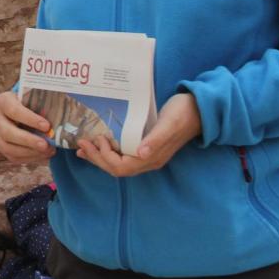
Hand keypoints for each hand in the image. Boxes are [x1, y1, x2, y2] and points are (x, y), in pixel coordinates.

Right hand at [0, 91, 55, 162]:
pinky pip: (13, 157)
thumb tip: (62, 115)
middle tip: (46, 145)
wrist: (21, 111)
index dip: (30, 119)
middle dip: (28, 140)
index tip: (47, 126)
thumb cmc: (30, 102)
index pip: (13, 110)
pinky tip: (43, 154)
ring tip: (48, 150)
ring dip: (30, 152)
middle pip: (7, 132)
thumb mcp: (34, 98)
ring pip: (8, 148)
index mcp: (3, 101)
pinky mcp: (1, 147)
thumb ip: (43, 105)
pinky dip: (30, 158)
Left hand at [75, 92, 202, 177]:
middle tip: (80, 144)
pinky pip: (122, 154)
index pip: (122, 167)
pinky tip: (99, 142)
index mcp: (152, 158)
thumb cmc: (183, 114)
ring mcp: (147, 154)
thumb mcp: (169, 124)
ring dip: (99, 157)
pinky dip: (107, 151)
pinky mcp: (145, 146)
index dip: (105, 157)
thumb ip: (155, 140)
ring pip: (118, 163)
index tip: (97, 139)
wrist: (198, 109)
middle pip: (117, 168)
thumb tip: (140, 154)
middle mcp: (148, 160)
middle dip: (97, 158)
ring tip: (83, 148)